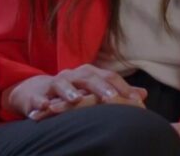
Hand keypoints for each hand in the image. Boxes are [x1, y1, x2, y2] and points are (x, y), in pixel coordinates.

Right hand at [2, 64, 146, 120]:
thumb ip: (118, 92)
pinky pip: (37, 98)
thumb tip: (143, 94)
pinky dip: (41, 102)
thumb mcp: (95, 90)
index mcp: (89, 73)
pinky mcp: (35, 96)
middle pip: (88, 78)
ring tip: (76, 100)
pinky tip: (45, 107)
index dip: (122, 87)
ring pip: (62, 84)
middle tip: (111, 98)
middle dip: (100, 87)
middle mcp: (73, 75)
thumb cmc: (73, 92)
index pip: (109, 77)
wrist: (37, 92)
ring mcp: (54, 84)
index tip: (135, 100)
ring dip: (69, 92)